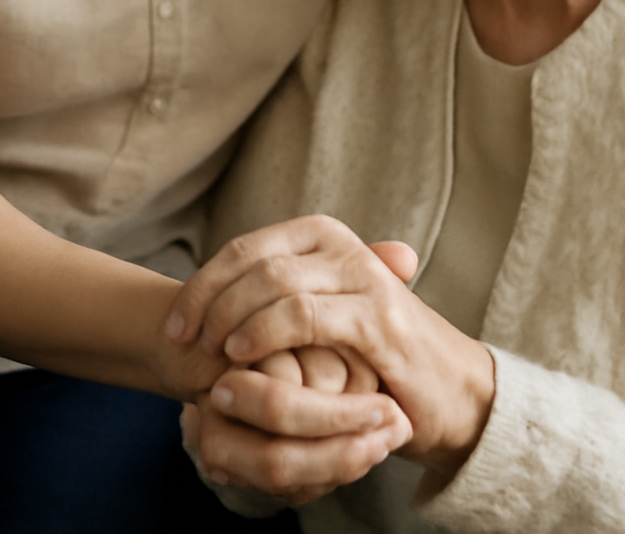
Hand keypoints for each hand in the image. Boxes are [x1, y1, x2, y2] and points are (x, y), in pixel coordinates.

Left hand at [168, 217, 495, 475]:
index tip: (174, 325)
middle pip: (253, 261)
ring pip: (274, 281)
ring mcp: (362, 276)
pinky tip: (242, 354)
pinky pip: (305, 314)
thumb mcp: (321, 312)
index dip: (203, 284)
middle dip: (208, 300)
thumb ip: (280, 292)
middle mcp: (342, 246)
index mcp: (323, 236)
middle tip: (184, 341)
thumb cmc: (373, 355)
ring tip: (211, 353)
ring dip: (231, 317)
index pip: (245, 248)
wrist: (449, 388)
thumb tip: (211, 291)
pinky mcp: (376, 316)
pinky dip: (265, 331)